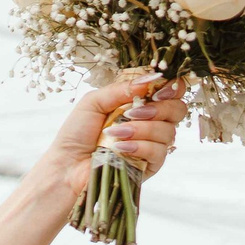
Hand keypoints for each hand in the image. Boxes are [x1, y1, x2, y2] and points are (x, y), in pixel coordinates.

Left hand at [46, 74, 187, 190]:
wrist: (66, 165)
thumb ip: (121, 89)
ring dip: (142, 129)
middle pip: (178, 110)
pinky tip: (120, 148)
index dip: (170, 88)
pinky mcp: (149, 166)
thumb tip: (150, 79)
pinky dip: (140, 147)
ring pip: (168, 132)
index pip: (170, 92)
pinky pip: (159, 152)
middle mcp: (150, 123)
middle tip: (134, 112)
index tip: (157, 90)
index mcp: (140, 104)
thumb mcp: (94, 102)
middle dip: (159, 108)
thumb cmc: (76, 134)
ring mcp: (152, 145)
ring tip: (116, 133)